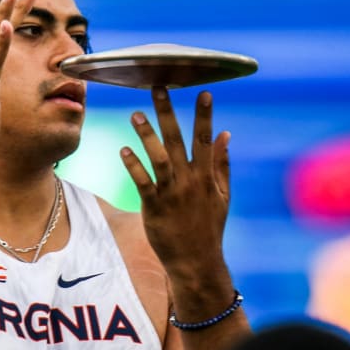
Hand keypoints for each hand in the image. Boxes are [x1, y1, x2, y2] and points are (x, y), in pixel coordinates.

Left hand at [121, 87, 231, 291]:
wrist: (196, 260)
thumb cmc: (209, 227)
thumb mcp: (222, 195)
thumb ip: (222, 163)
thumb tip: (225, 134)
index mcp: (206, 176)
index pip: (205, 139)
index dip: (204, 115)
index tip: (204, 92)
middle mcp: (189, 180)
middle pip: (178, 140)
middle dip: (168, 113)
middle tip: (159, 88)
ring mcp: (171, 193)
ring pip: (158, 157)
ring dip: (147, 134)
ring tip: (135, 114)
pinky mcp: (154, 206)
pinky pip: (143, 181)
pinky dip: (134, 165)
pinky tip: (124, 149)